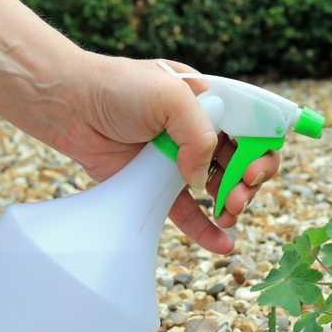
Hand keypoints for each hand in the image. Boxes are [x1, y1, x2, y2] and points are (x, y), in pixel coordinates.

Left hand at [50, 53, 279, 253]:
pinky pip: (187, 213)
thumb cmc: (118, 87)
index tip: (253, 168)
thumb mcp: (171, 97)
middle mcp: (199, 130)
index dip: (262, 149)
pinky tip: (224, 244)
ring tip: (230, 212)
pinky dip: (207, 229)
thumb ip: (200, 134)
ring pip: (219, 188)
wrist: (68, 104)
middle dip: (251, 180)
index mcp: (211, 102)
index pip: (253, 127)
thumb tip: (200, 178)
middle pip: (243, 160)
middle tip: (241, 193)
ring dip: (233, 203)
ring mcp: (179, 159)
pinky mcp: (156, 185)